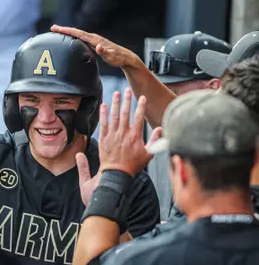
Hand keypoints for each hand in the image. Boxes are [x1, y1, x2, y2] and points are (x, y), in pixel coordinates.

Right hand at [50, 25, 142, 68]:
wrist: (125, 57)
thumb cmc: (118, 58)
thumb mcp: (111, 57)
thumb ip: (104, 52)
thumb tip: (97, 47)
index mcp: (95, 39)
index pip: (78, 33)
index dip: (67, 31)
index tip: (56, 29)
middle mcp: (93, 37)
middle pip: (76, 32)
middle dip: (64, 30)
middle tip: (52, 28)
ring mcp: (94, 40)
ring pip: (78, 35)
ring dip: (68, 33)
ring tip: (57, 32)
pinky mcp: (94, 43)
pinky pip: (81, 39)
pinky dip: (74, 37)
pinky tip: (70, 39)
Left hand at [76, 89, 161, 205]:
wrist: (116, 174)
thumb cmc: (133, 165)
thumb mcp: (148, 154)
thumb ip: (154, 140)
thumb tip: (161, 129)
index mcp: (135, 136)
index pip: (138, 117)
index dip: (140, 106)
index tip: (142, 97)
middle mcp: (123, 134)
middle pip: (125, 113)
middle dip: (127, 100)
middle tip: (127, 90)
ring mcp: (112, 135)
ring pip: (114, 116)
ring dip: (115, 103)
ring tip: (116, 93)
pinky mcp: (104, 138)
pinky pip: (103, 123)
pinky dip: (103, 114)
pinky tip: (104, 105)